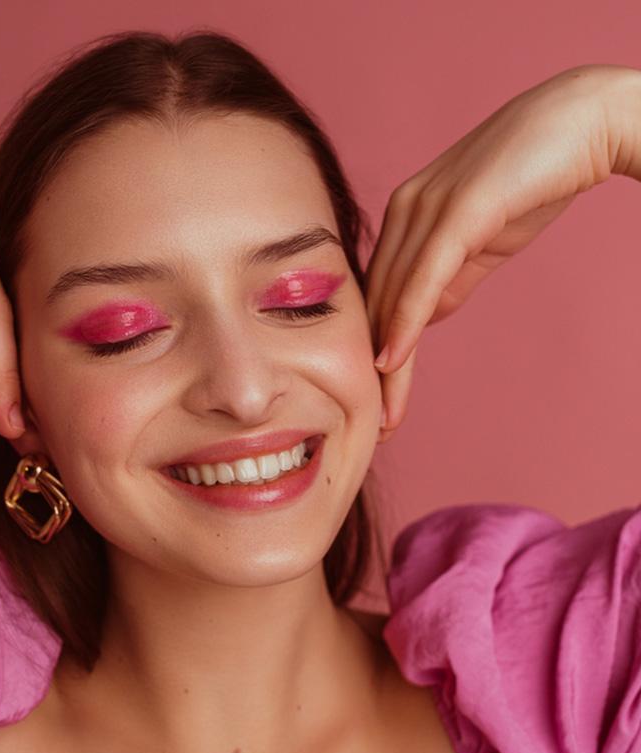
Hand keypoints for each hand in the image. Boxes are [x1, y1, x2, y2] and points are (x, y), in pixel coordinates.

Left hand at [364, 63, 638, 441]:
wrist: (583, 124)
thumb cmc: (532, 178)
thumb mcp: (482, 243)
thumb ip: (449, 278)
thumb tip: (424, 317)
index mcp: (407, 218)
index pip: (382, 294)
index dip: (376, 348)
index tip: (378, 398)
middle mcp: (405, 211)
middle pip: (379, 302)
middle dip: (374, 367)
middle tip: (374, 423)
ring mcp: (427, 207)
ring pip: (394, 297)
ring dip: (385, 359)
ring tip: (382, 411)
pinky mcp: (458, 210)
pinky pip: (423, 278)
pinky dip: (404, 322)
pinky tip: (390, 361)